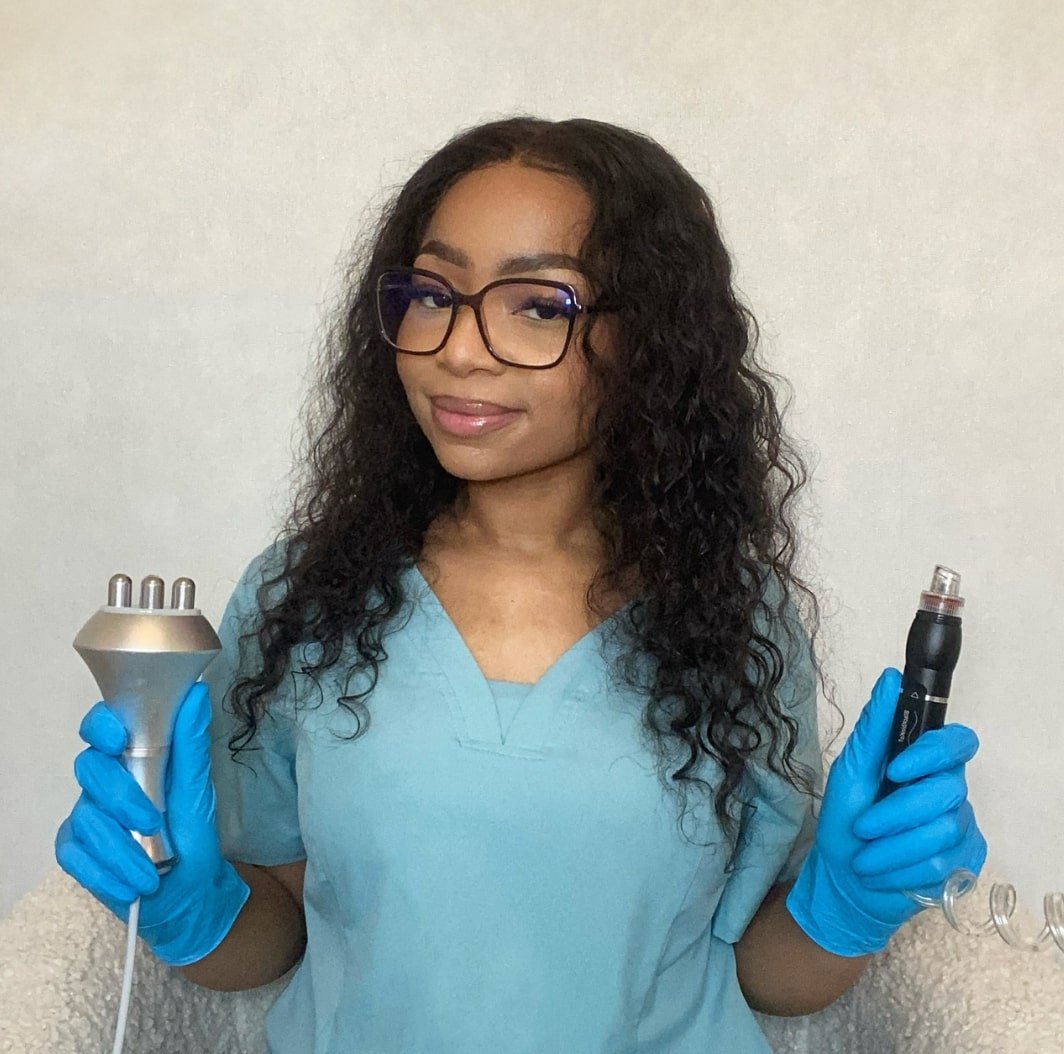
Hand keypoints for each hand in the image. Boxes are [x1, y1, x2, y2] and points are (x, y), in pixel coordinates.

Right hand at [55, 682, 249, 965]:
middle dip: (121, 797)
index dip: (102, 726)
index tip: (118, 738)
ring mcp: (86, 815)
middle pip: (90, 769)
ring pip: (86, 817)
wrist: (188, 891)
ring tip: (152, 872)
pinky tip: (130, 884)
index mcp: (133, 756)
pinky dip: (104, 872)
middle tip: (152, 823)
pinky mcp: (74, 850)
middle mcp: (104, 780)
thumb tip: (196, 693)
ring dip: (121, 848)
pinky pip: (74, 855)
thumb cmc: (193, 834)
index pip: (102, 726)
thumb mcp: (198, 790)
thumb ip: (192, 744)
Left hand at [785, 666, 987, 955]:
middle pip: (947, 790)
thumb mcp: (849, 770)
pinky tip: (883, 872)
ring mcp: (961, 827)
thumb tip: (891, 677)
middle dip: (896, 813)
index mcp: (923, 762)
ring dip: (893, 846)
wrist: (843, 879)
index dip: (934, 753)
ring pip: (943, 831)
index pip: (958, 742)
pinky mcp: (963, 863)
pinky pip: (942, 863)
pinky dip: (902, 869)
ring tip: (866, 855)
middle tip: (863, 826)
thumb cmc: (844, 820)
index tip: (896, 769)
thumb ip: (873, 727)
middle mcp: (950, 790)